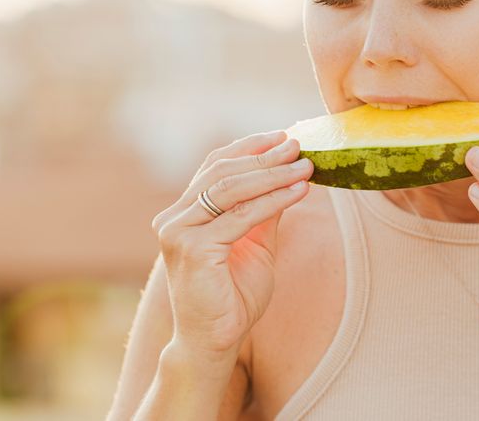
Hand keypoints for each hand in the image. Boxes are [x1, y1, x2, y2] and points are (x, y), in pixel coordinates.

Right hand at [149, 130, 312, 356]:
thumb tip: (288, 173)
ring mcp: (178, 232)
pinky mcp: (191, 249)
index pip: (216, 165)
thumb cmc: (232, 297)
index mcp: (184, 212)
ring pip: (231, 189)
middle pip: (223, 172)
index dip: (249, 147)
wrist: (213, 342)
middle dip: (265, 157)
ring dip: (273, 174)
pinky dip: (274, 201)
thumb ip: (264, 210)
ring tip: (304, 166)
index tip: (283, 136)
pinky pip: (240, 217)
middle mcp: (174, 217)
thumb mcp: (255, 244)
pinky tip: (299, 192)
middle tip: (298, 146)